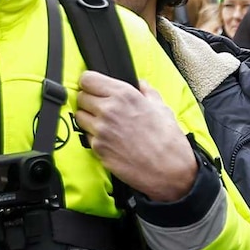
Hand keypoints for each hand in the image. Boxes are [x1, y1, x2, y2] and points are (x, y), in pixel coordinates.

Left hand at [75, 72, 198, 200]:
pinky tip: (110, 140)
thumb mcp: (162, 108)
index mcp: (124, 95)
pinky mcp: (98, 148)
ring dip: (89, 118)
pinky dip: (95, 137)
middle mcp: (108, 110)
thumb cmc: (168, 140)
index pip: (88, 79)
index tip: (94, 87)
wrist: (169, 169)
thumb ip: (147, 92)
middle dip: (89, 100)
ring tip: (105, 124)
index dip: (90, 83)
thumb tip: (141, 84)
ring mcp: (101, 130)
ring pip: (80, 116)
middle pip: (81, 96)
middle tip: (101, 106)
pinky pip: (87, 136)